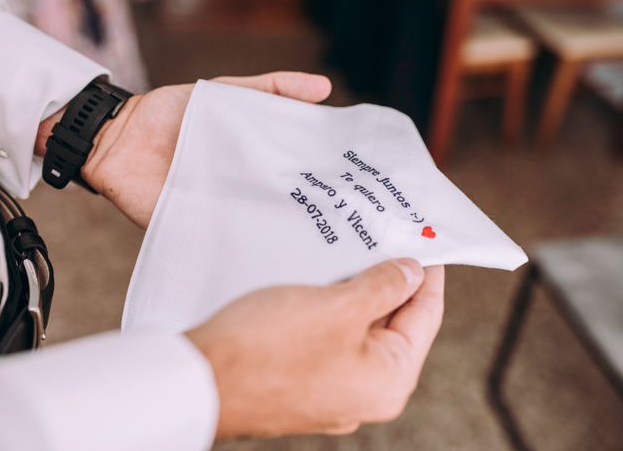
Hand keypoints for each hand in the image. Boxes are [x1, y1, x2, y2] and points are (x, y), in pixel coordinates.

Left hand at [36, 72, 331, 227]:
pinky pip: (229, 239)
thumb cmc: (172, 112)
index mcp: (253, 157)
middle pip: (282, 198)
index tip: (354, 181)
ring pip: (261, 221)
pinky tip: (275, 252)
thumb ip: (271, 89)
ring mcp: (225, 209)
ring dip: (284, 227)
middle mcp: (244, 186)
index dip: (321, 174)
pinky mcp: (203, 229)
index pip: (294, 169)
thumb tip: (324, 88)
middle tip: (346, 215)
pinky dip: (247, 245)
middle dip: (311, 207)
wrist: (120, 138)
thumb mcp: (226, 93)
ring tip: (321, 237)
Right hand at [186, 260, 444, 437]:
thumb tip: (413, 273)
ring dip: (361, 292)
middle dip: (392, 280)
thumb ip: (384, 287)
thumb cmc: (269, 347)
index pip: (426, 316)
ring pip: (361, 330)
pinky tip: (327, 280)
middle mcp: (366, 392)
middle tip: (390, 237)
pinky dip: (336, 310)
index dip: (430, 274)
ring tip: (358, 251)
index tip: (430, 242)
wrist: (200, 380)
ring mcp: (335, 390)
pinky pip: (335, 339)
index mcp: (388, 381)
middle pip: (394, 324)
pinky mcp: (306, 381)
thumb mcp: (338, 306)